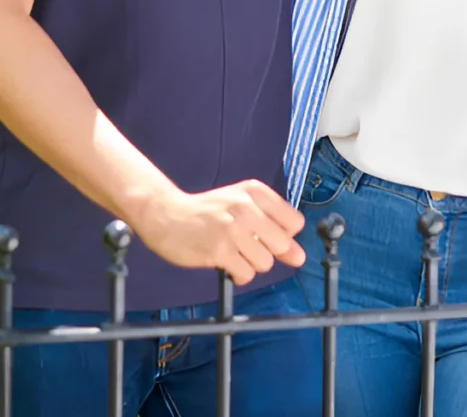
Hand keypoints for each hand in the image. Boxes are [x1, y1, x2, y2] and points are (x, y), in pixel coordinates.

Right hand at [136, 179, 305, 284]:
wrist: (167, 214)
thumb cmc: (208, 212)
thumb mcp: (241, 205)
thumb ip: (273, 227)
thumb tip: (299, 256)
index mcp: (255, 191)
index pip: (294, 222)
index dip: (284, 235)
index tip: (266, 234)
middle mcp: (246, 206)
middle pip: (282, 245)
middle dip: (268, 252)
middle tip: (248, 245)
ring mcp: (232, 229)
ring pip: (265, 263)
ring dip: (251, 264)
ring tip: (233, 252)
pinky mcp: (218, 250)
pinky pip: (246, 275)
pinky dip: (239, 275)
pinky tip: (226, 263)